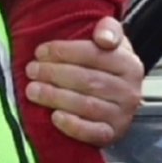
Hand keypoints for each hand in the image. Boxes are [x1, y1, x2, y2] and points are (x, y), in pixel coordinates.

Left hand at [26, 17, 144, 145]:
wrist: (116, 96)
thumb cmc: (105, 64)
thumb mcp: (110, 40)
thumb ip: (108, 29)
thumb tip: (103, 38)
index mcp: (129, 64)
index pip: (94, 55)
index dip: (64, 52)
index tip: (40, 51)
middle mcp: (130, 91)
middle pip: (88, 80)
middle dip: (54, 74)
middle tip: (31, 70)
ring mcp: (122, 115)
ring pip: (87, 105)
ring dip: (56, 97)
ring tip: (32, 90)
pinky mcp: (112, 134)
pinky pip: (93, 133)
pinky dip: (73, 126)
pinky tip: (55, 117)